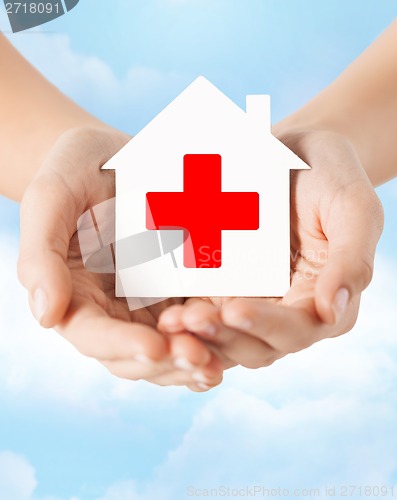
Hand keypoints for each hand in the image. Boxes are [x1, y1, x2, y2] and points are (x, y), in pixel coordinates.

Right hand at [17, 127, 222, 390]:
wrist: (113, 155)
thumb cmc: (75, 170)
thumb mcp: (51, 199)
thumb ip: (42, 256)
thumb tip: (45, 316)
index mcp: (76, 295)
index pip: (93, 335)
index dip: (121, 345)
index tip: (153, 347)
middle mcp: (112, 309)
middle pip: (134, 355)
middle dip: (166, 362)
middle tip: (200, 359)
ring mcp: (148, 303)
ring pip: (168, 349)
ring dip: (192, 361)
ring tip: (218, 364)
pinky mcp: (179, 289)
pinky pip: (195, 322)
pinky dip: (213, 338)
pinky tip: (237, 339)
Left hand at [158, 130, 383, 368]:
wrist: (294, 152)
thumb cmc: (331, 176)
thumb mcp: (353, 208)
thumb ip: (351, 261)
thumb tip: (331, 313)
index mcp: (323, 300)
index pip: (298, 330)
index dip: (266, 326)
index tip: (233, 310)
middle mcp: (287, 310)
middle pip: (256, 344)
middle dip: (222, 337)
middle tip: (188, 320)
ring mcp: (253, 301)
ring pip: (225, 336)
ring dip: (198, 337)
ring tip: (170, 322)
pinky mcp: (225, 287)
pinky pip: (204, 311)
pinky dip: (186, 318)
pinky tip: (163, 311)